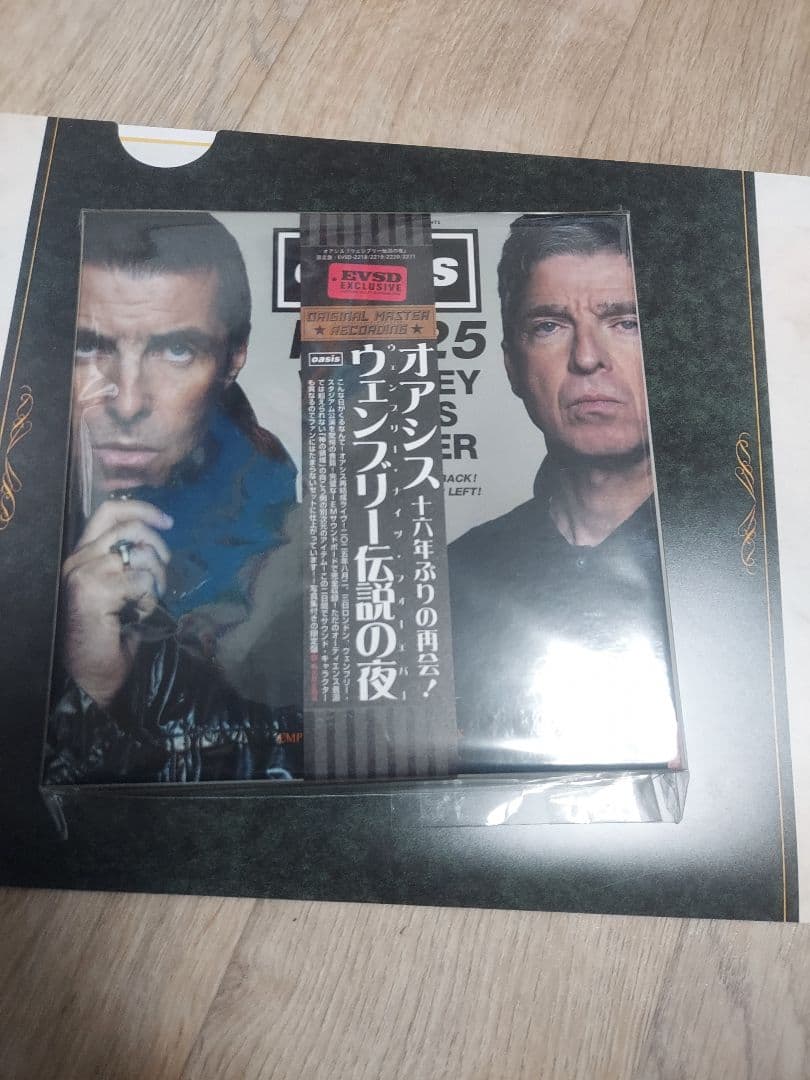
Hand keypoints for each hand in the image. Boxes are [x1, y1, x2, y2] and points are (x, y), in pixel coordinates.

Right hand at [61, 499, 172, 706]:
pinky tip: (138, 617)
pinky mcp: (95, 589)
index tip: (167, 521)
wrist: (92, 674)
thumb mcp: (120, 589)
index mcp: (81, 555)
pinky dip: (150, 600)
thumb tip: (154, 540)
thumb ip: (128, 562)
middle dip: (159, 544)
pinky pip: (143, 582)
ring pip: (142, 556)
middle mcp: (78, 560)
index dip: (141, 509)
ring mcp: (84, 573)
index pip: (108, 512)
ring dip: (157, 581)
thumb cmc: (110, 636)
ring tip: (147, 604)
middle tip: (165, 567)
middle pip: (130, 527)